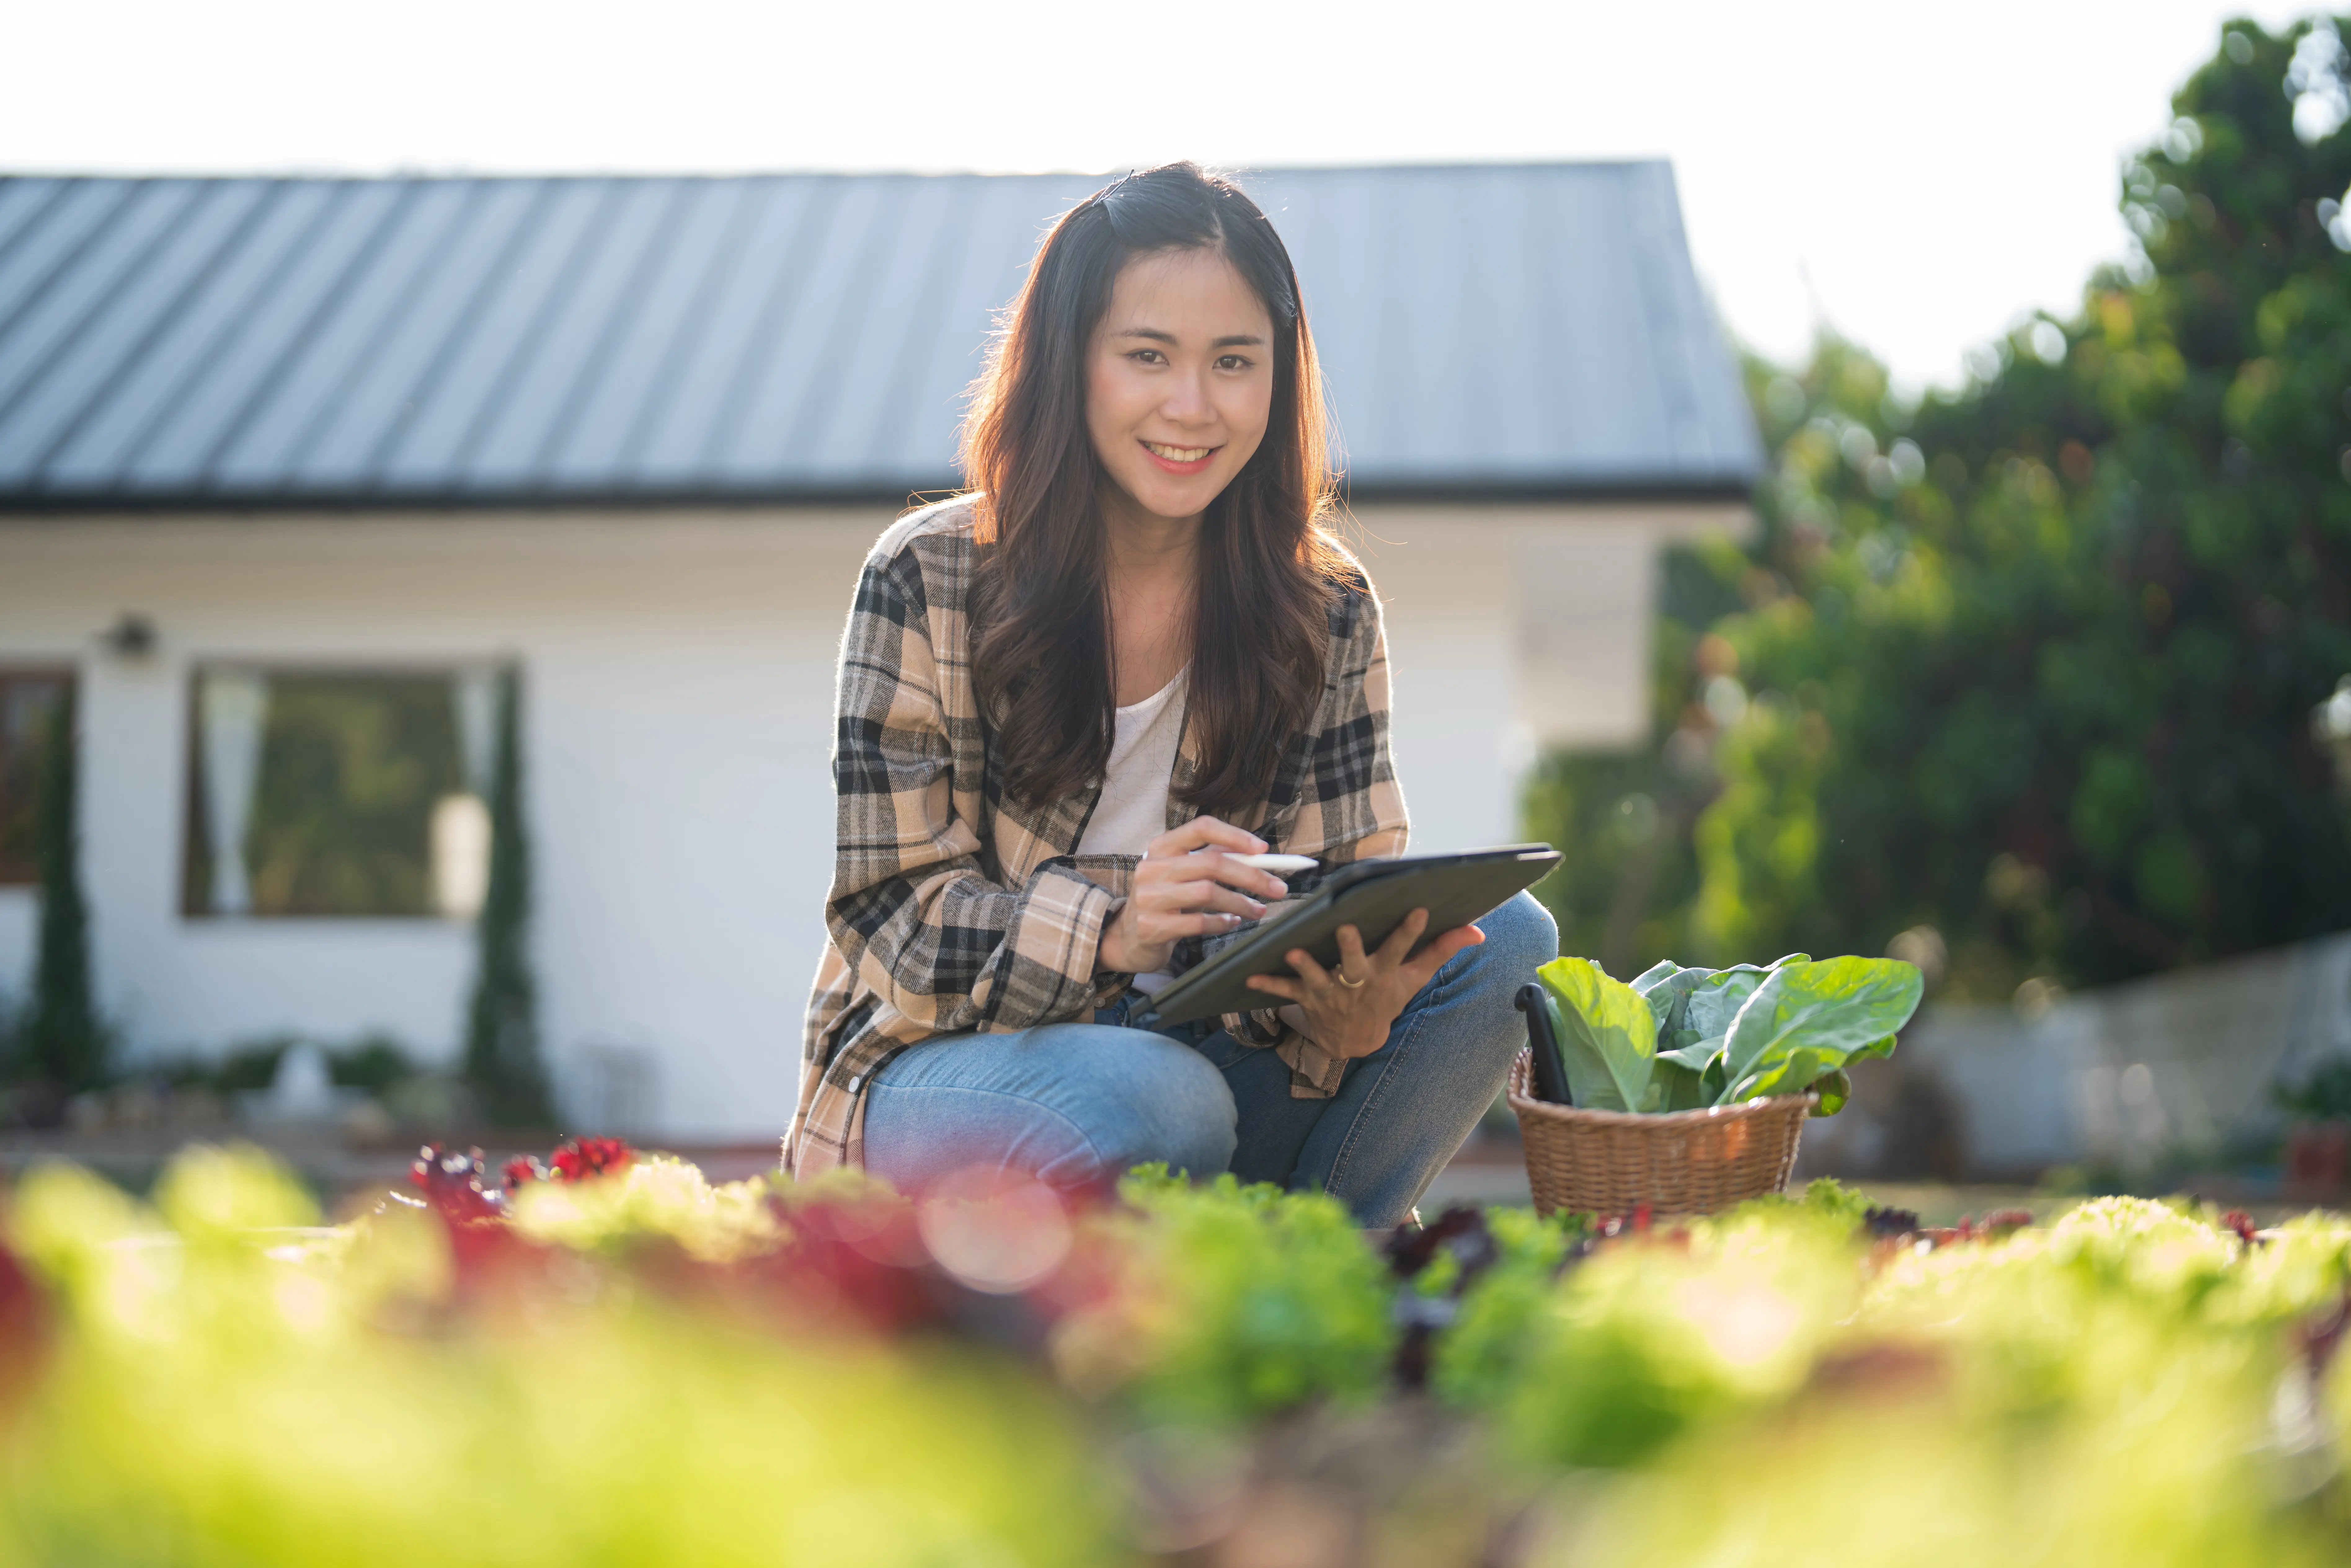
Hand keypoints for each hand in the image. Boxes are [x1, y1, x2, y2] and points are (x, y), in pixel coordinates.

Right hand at [1096, 816, 1293, 976]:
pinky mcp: (1151, 927)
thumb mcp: (1183, 873)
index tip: (1262, 849)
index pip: (1201, 827)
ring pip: (1208, 893)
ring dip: (1241, 903)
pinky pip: (1198, 923)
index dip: (1234, 836)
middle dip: (1252, 876)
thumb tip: (1258, 854)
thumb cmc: (1165, 900)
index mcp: (1162, 847)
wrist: (1128, 938)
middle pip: (1212, 863)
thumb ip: (1212, 859)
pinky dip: (1222, 923)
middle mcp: (1152, 867)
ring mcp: (1149, 897)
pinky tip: (1232, 923)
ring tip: (1258, 910)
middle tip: (1278, 889)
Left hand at [1244, 909, 1484, 1059]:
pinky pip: (1284, 991)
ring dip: (1305, 966)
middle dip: (1351, 947)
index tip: (1419, 909)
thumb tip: (1477, 931)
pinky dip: (1268, 983)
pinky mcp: (1306, 999)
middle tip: (1347, 927)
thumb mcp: (1414, 978)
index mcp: (1385, 973)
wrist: (1355, 1042)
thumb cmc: (1386, 998)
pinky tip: (1248, 973)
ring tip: (1292, 950)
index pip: (1401, 949)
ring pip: (1317, 977)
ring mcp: (1331, 993)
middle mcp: (1357, 983)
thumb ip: (1441, 950)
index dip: (1410, 931)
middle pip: (1355, 963)